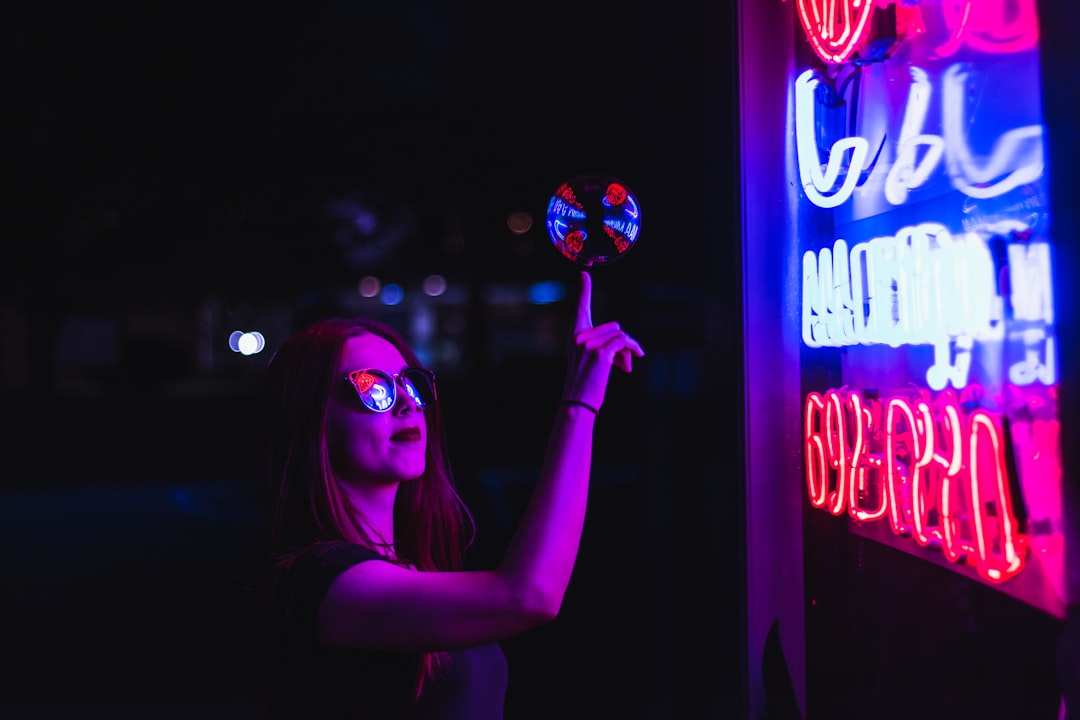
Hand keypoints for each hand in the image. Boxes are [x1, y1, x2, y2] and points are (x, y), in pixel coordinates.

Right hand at [562, 271, 644, 410]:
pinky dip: (632, 350)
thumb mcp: (591, 363)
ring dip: (628, 350)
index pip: (581, 309)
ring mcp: (588, 343)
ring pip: (620, 334)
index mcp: (575, 337)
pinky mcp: (600, 352)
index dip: (584, 290)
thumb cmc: (585, 387)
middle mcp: (579, 336)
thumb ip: (602, 348)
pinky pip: (624, 341)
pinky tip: (629, 366)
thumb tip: (625, 345)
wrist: (576, 404)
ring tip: (624, 368)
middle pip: (613, 326)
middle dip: (622, 344)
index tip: (585, 274)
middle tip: (624, 365)